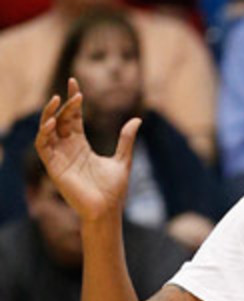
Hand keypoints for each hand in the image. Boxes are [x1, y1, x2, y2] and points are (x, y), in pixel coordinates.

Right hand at [35, 77, 140, 221]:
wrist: (107, 211)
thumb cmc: (114, 191)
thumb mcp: (123, 160)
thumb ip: (126, 140)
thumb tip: (137, 120)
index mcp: (81, 145)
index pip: (73, 117)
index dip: (73, 100)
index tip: (75, 83)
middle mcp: (68, 148)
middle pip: (61, 120)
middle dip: (66, 105)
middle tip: (74, 93)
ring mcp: (59, 156)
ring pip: (47, 129)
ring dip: (50, 114)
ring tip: (58, 100)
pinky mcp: (53, 166)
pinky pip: (43, 145)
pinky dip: (44, 133)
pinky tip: (52, 122)